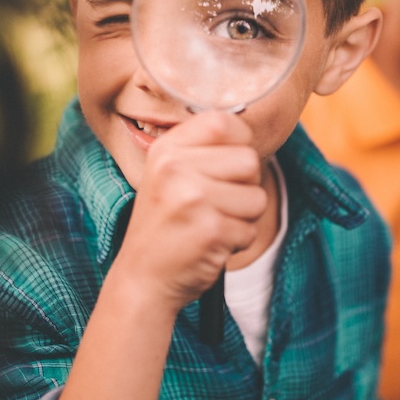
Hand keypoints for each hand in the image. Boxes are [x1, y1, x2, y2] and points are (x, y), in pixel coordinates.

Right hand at [115, 109, 267, 312]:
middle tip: (216, 203)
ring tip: (212, 223)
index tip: (229, 162)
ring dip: (243, 216)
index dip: (239, 140)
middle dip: (245, 185)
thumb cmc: (166, 223)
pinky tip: (211, 243)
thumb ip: (203, 149)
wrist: (142, 278)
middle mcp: (176, 168)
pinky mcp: (211, 230)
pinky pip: (251, 229)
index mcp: (167, 148)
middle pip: (249, 160)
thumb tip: (246, 128)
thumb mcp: (169, 173)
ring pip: (257, 196)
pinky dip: (238, 241)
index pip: (223, 121)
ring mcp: (193, 199)